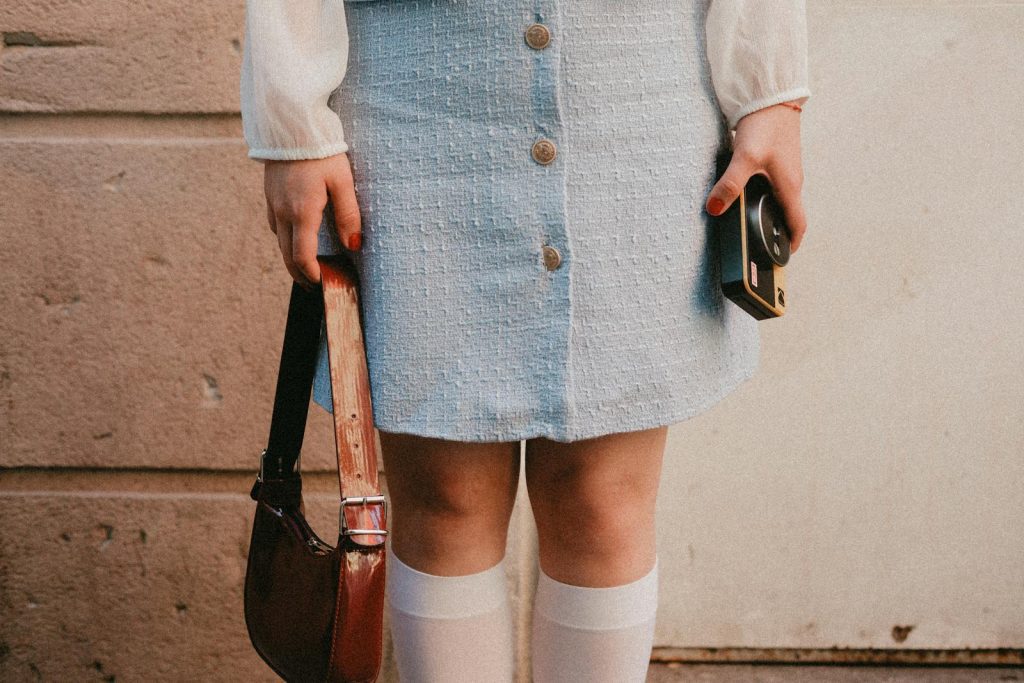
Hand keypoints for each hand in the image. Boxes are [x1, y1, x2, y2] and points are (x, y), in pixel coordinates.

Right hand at [263, 153, 361, 288]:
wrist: (291, 124)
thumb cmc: (321, 151)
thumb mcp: (342, 182)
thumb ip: (349, 215)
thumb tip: (354, 245)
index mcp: (301, 213)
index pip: (302, 257)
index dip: (312, 275)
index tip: (324, 283)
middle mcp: (282, 212)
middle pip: (287, 256)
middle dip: (301, 275)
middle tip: (316, 285)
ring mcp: (272, 204)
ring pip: (280, 242)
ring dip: (292, 259)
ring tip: (309, 267)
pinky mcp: (269, 195)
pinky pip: (275, 226)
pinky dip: (286, 240)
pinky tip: (298, 238)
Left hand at [705, 102, 806, 253]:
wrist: (772, 95)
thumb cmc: (765, 125)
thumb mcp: (745, 158)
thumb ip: (730, 184)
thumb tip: (715, 208)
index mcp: (790, 186)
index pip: (798, 224)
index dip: (792, 243)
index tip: (783, 257)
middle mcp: (791, 181)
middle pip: (788, 214)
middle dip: (777, 232)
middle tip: (761, 245)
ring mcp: (784, 170)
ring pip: (779, 200)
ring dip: (768, 214)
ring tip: (748, 225)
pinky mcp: (775, 159)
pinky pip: (771, 186)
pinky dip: (762, 197)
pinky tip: (743, 196)